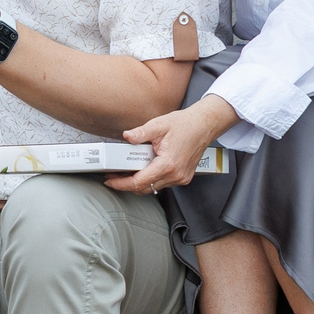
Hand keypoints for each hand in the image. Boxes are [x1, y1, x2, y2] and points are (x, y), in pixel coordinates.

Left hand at [107, 95, 238, 193]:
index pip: (139, 181)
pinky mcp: (183, 177)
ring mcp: (180, 178)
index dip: (121, 183)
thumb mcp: (159, 125)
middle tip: (113, 176)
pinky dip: (150, 180)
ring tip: (125, 172)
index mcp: (168, 164)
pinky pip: (162, 184)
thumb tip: (127, 136)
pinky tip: (143, 170)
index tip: (110, 181)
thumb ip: (141, 133)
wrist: (204, 125)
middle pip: (144, 188)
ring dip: (138, 183)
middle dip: (126, 185)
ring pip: (153, 188)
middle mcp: (175, 175)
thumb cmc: (185, 124)